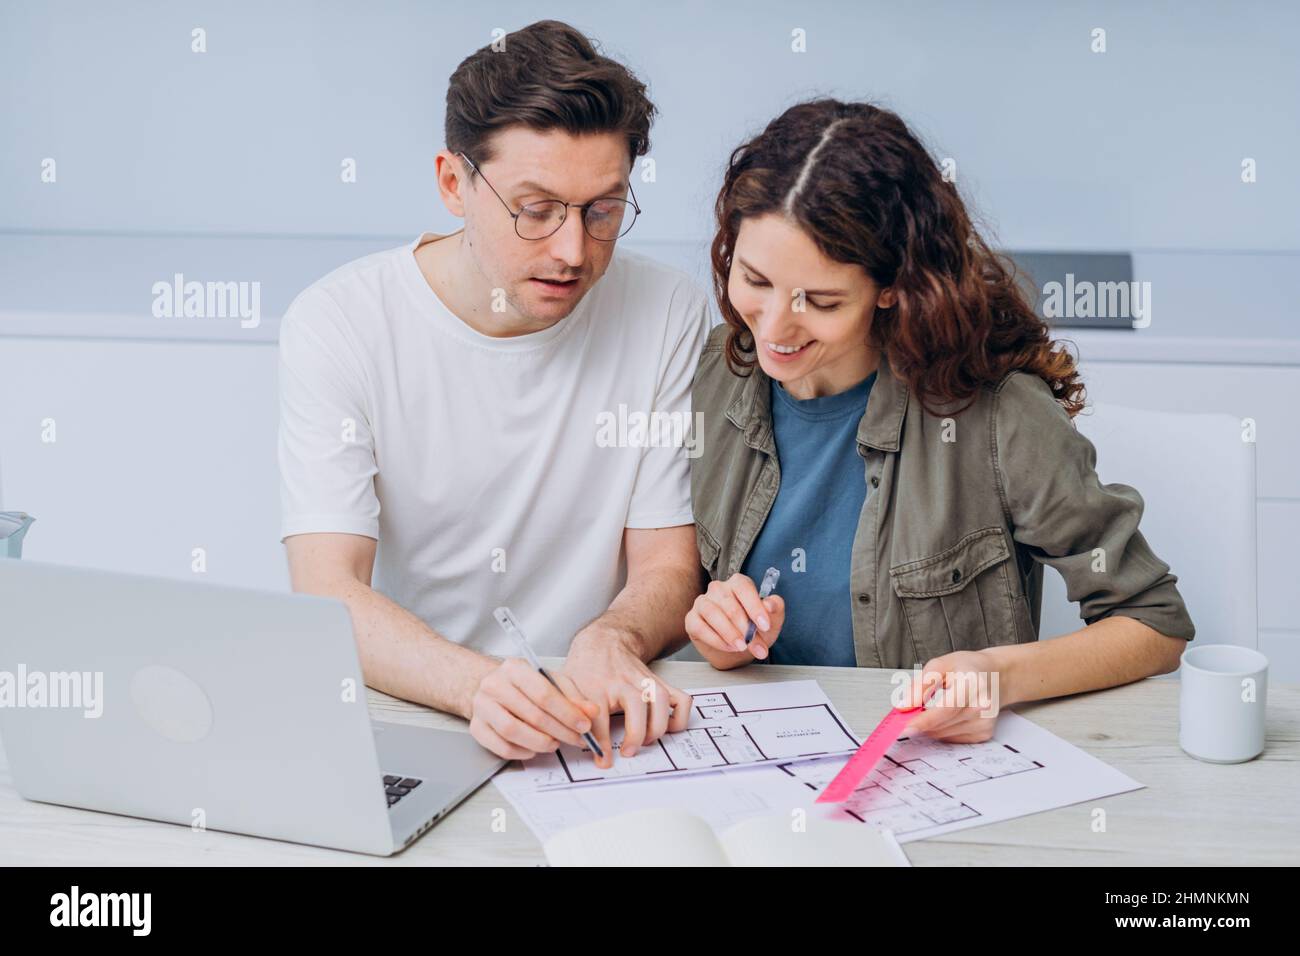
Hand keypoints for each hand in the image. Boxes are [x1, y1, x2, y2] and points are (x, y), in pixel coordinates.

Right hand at [468, 658, 599, 761]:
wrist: (492, 689)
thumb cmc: (524, 686)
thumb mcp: (551, 682)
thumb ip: (572, 696)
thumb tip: (591, 712)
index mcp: (514, 668)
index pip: (543, 693)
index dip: (567, 712)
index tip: (584, 725)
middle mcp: (494, 685)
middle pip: (531, 714)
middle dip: (560, 730)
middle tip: (576, 739)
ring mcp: (482, 707)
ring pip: (513, 732)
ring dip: (540, 743)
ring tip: (555, 744)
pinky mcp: (476, 728)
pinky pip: (501, 747)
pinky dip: (522, 752)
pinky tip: (534, 749)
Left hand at [562, 626, 692, 766]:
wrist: (605, 643)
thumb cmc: (587, 669)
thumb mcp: (568, 689)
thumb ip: (569, 713)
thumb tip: (574, 741)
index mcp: (596, 686)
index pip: (598, 717)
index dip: (601, 743)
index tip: (604, 761)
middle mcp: (623, 682)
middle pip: (636, 706)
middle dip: (635, 734)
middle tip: (628, 752)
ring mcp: (644, 681)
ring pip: (660, 700)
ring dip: (657, 727)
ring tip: (646, 741)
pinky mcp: (660, 683)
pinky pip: (680, 700)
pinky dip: (680, 717)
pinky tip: (667, 728)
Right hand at [685, 572, 785, 661]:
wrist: (739, 649)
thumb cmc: (754, 630)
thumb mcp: (771, 621)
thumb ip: (775, 609)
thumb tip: (769, 605)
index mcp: (738, 583)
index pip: (743, 587)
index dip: (755, 607)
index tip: (765, 626)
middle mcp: (718, 589)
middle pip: (729, 604)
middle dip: (744, 629)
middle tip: (755, 645)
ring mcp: (702, 602)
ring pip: (712, 613)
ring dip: (729, 633)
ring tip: (741, 647)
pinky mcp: (692, 619)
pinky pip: (700, 627)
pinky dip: (716, 640)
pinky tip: (728, 647)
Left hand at [898, 650, 1004, 742]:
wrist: (995, 676)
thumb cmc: (967, 668)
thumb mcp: (939, 665)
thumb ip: (920, 685)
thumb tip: (904, 706)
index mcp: (972, 684)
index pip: (946, 709)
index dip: (924, 720)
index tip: (905, 726)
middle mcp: (982, 706)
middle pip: (942, 724)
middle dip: (921, 720)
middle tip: (913, 708)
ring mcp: (984, 722)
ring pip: (943, 734)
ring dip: (931, 725)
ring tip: (938, 705)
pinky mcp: (983, 734)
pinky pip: (951, 738)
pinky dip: (942, 729)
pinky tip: (948, 714)